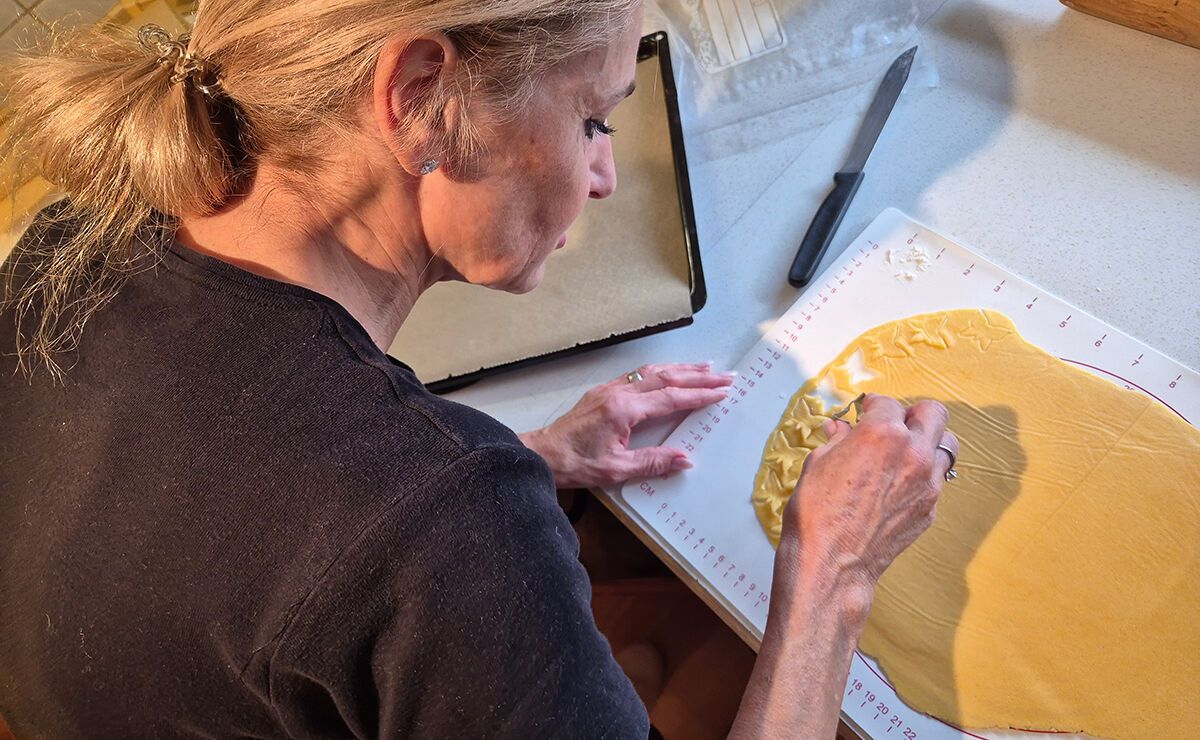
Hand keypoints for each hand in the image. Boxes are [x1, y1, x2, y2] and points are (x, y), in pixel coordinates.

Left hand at [519, 363, 733, 488]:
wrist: (544, 453)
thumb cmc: (576, 464)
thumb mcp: (617, 469)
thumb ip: (653, 463)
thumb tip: (686, 459)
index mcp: (624, 410)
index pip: (670, 398)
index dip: (699, 395)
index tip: (722, 392)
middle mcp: (618, 392)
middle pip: (666, 378)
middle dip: (698, 376)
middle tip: (725, 375)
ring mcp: (609, 389)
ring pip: (652, 371)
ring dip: (681, 369)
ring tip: (706, 367)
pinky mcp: (603, 391)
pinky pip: (638, 374)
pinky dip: (661, 371)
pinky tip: (670, 373)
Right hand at [780, 394, 958, 595]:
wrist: (831, 563)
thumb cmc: (818, 515)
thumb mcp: (818, 464)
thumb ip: (838, 440)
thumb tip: (841, 430)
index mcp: (882, 434)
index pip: (888, 403)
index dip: (873, 405)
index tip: (867, 410)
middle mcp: (912, 454)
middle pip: (932, 413)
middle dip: (912, 413)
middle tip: (894, 422)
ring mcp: (927, 483)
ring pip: (946, 445)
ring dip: (927, 441)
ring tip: (906, 450)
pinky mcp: (929, 508)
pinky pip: (937, 479)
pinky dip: (923, 474)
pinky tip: (900, 483)